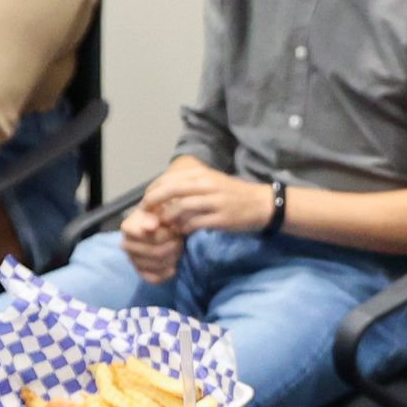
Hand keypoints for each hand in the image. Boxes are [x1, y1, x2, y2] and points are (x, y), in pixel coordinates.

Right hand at [118, 203, 184, 281]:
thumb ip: (154, 215)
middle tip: (179, 239)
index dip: (164, 234)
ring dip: (173, 257)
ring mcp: (133, 260)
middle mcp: (126, 245)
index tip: (172, 228)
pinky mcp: (141, 272)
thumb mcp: (159, 208)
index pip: (146, 237)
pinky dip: (167, 272)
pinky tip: (173, 265)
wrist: (163, 225)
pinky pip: (154, 279)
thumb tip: (151, 227)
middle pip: (155, 252)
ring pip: (157, 265)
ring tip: (178, 248)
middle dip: (173, 246)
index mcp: (128, 228)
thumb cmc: (162, 215)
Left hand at [143, 159, 270, 236]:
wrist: (261, 204)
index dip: (152, 191)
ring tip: (166, 226)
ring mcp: (213, 202)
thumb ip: (189, 185)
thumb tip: (163, 192)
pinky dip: (184, 229)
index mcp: (201, 174)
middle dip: (153, 203)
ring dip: (168, 219)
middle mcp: (206, 185)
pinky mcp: (220, 219)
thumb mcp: (211, 182)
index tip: (145, 203)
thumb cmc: (233, 193)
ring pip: (180, 209)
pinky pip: (194, 224)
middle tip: (146, 215)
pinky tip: (182, 232)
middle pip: (169, 190)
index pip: (167, 179)